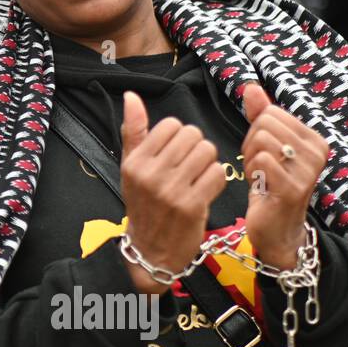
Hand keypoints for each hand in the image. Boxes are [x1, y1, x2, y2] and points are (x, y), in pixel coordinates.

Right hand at [119, 92, 226, 293]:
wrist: (150, 250)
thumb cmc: (144, 203)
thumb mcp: (131, 168)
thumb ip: (133, 131)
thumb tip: (131, 96)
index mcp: (135, 162)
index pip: (171, 125)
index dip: (179, 135)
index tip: (175, 152)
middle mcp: (150, 175)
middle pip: (192, 136)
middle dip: (196, 147)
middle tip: (190, 165)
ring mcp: (171, 191)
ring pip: (207, 152)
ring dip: (208, 162)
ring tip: (198, 176)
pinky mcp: (192, 206)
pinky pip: (217, 174)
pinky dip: (216, 180)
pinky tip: (205, 190)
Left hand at [239, 83, 328, 270]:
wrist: (276, 228)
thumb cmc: (270, 184)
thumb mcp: (265, 145)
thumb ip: (260, 115)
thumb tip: (250, 86)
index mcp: (314, 139)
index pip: (269, 113)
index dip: (256, 133)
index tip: (264, 155)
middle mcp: (317, 152)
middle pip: (263, 124)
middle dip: (251, 146)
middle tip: (261, 169)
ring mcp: (308, 170)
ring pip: (260, 141)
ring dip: (250, 161)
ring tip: (262, 178)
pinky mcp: (294, 188)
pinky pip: (262, 161)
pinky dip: (252, 173)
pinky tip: (262, 188)